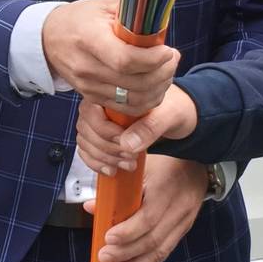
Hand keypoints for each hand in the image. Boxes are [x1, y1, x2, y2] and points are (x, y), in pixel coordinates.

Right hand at [41, 0, 178, 110]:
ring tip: (167, 72)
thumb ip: (133, 10)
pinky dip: (146, 101)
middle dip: (163, 73)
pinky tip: (155, 86)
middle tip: (174, 58)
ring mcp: (88, 86)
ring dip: (158, 89)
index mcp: (89, 39)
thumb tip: (162, 16)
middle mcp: (87, 67)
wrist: (49, 38)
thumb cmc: (80, 18)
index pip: (125, 59)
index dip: (152, 59)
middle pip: (134, 83)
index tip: (167, 50)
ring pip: (133, 100)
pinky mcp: (91, 97)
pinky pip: (125, 108)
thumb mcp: (104, 4)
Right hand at [75, 85, 197, 175]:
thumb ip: (150, 127)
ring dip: (103, 158)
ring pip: (84, 141)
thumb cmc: (173, 108)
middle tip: (131, 158)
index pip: (90, 111)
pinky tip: (112, 169)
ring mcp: (98, 121)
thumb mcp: (168, 115)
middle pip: (86, 129)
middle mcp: (101, 104)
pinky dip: (95, 163)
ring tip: (128, 164)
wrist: (177, 115)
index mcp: (114, 92)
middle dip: (107, 149)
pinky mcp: (100, 136)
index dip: (105, 132)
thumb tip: (127, 143)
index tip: (125, 144)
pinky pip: (86, 150)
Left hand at [89, 156, 208, 261]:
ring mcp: (184, 221)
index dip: (128, 231)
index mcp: (166, 187)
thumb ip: (117, 188)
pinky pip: (167, 251)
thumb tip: (91, 207)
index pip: (148, 216)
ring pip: (161, 250)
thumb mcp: (141, 168)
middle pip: (153, 238)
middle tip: (105, 258)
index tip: (108, 238)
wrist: (199, 165)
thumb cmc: (165, 163)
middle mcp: (178, 207)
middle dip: (127, 252)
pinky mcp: (185, 230)